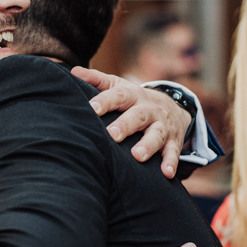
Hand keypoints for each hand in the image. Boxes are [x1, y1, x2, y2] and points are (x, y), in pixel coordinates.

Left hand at [72, 66, 190, 178]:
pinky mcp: (173, 141)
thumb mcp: (118, 86)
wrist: (173, 106)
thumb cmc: (135, 100)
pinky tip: (166, 173)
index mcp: (133, 95)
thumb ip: (97, 80)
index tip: (91, 108)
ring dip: (148, 145)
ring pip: (157, 135)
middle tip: (112, 135)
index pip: (118, 96)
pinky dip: (171, 162)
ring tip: (137, 156)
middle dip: (126, 125)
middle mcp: (149, 109)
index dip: (105, 101)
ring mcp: (162, 126)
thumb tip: (74, 72)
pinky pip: (173, 152)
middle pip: (138, 116)